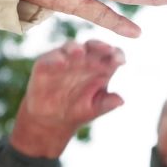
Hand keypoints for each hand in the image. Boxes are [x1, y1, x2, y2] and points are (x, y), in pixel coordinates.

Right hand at [9, 40, 125, 157]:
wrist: (52, 119)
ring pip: (72, 47)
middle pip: (94, 46)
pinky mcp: (46, 63)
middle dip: (100, 46)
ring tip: (79, 52)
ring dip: (76, 48)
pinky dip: (55, 59)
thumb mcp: (95, 109)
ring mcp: (65, 58)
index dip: (117, 54)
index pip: (112, 54)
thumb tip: (121, 101)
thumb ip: (107, 103)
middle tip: (106, 49)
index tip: (120, 61)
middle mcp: (84, 58)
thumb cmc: (79, 110)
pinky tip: (60, 63)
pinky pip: (51, 58)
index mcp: (101, 66)